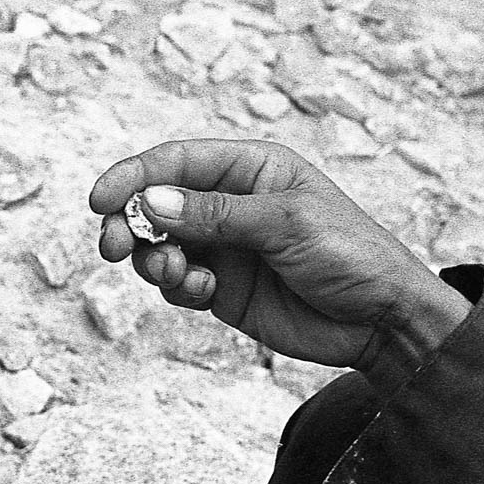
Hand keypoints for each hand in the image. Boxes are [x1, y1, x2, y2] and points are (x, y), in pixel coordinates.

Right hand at [89, 139, 471, 391]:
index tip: (100, 201)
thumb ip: (214, 213)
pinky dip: (178, 288)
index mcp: (250, 168)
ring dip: (153, 260)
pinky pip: (177, 283)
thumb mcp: (285, 224)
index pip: (176, 161)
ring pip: (159, 245)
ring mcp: (223, 246)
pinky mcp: (221, 288)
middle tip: (114, 249)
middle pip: (154, 202)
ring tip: (177, 275)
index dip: (133, 176)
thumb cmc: (352, 255)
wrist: (383, 322)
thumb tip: (150, 202)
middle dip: (130, 223)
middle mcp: (230, 203)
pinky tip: (204, 293)